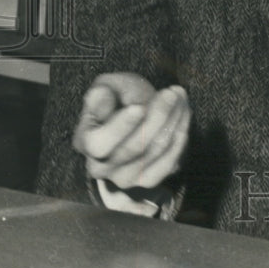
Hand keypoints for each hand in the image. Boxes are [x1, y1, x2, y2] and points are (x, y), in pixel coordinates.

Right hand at [73, 72, 190, 189]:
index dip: (121, 127)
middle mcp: (100, 167)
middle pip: (134, 147)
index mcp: (85, 142)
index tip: (140, 107)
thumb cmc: (118, 98)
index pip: (99, 143)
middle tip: (172, 93)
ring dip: (173, 121)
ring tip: (179, 97)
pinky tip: (183, 116)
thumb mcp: (107, 86)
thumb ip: (103, 92)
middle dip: (158, 116)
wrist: (132, 115)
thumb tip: (100, 95)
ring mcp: (124, 178)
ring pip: (154, 152)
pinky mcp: (146, 180)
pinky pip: (168, 163)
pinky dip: (179, 138)